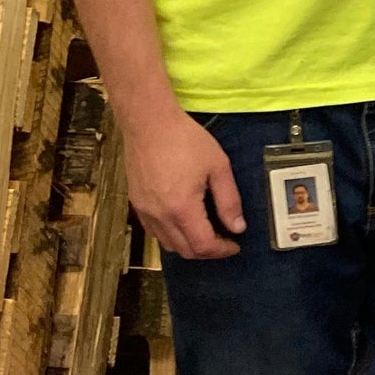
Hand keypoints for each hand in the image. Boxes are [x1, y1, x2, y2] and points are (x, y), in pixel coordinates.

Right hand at [125, 110, 246, 260]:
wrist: (148, 123)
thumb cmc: (186, 140)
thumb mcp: (218, 167)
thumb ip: (229, 200)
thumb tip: (237, 227)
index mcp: (182, 208)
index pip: (203, 245)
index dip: (222, 250)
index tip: (235, 245)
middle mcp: (160, 215)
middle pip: (185, 250)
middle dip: (207, 251)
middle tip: (224, 241)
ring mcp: (144, 211)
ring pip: (168, 244)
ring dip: (189, 245)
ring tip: (206, 232)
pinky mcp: (136, 203)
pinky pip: (154, 231)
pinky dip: (171, 235)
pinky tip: (183, 222)